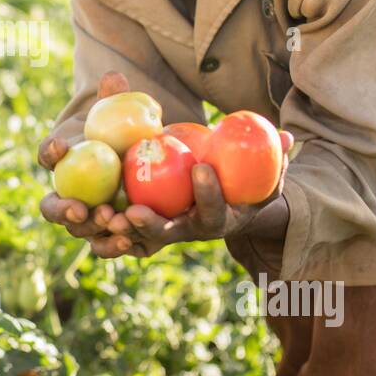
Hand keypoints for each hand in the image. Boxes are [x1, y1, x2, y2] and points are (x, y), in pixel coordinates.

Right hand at [37, 71, 131, 244]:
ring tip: (109, 221)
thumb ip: (114, 96)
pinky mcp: (105, 232)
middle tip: (80, 207)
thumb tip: (114, 77)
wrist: (136, 159)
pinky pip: (102, 243)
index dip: (49, 152)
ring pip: (76, 229)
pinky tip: (129, 240)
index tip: (60, 146)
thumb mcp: (119, 112)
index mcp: (59, 160)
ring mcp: (82, 216)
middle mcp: (63, 192)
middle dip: (63, 209)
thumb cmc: (120, 130)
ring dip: (90, 228)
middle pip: (51, 206)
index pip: (46, 155)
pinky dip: (112, 244)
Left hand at [94, 130, 294, 259]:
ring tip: (101, 216)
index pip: (214, 210)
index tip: (201, 167)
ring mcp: (168, 232)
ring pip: (139, 238)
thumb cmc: (247, 183)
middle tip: (131, 212)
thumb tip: (289, 138)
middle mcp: (191, 231)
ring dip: (120, 230)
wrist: (229, 204)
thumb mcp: (264, 171)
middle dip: (151, 226)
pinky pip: (122, 231)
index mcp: (220, 219)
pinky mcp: (146, 227)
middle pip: (169, 234)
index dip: (209, 192)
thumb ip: (274, 156)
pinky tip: (86, 214)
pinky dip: (106, 228)